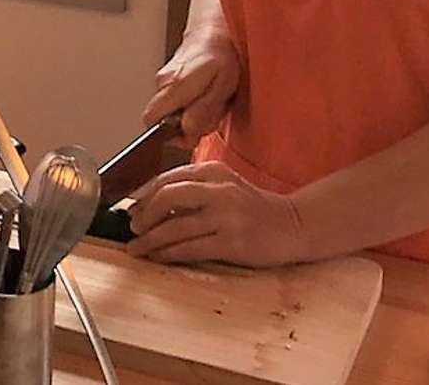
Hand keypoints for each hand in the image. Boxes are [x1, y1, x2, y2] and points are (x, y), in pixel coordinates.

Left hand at [124, 160, 307, 267]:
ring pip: (175, 226)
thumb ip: (195, 189)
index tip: (133, 210)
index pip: (169, 179)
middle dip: (144, 215)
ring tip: (137, 248)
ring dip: (150, 240)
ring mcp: (226, 216)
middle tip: (133, 228)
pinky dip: (168, 254)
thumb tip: (152, 205)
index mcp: (214, 171)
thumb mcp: (226, 186)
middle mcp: (219, 189)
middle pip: (167, 197)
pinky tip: (158, 257)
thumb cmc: (255, 208)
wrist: (295, 225)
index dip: (145, 196)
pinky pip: (190, 248)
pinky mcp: (232, 242)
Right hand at [143, 25, 240, 147]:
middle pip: (163, 119)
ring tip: (212, 101)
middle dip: (187, 125)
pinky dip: (192, 104)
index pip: (151, 120)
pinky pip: (175, 101)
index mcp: (173, 85)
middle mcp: (162, 82)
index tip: (191, 132)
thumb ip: (203, 110)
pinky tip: (206, 94)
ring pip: (170, 111)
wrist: (217, 31)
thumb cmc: (223, 57)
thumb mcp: (222, 87)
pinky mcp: (168, 78)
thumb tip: (186, 130)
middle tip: (210, 114)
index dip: (170, 133)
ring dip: (192, 114)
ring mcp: (163, 79)